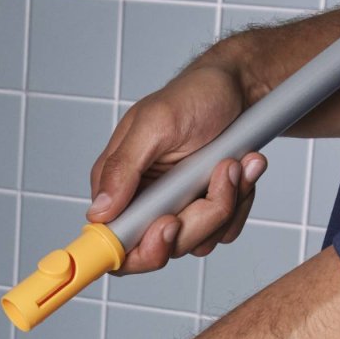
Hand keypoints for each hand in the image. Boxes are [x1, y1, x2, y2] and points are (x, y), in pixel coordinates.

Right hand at [87, 63, 267, 272]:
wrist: (239, 88)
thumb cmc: (194, 95)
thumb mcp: (154, 124)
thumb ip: (122, 169)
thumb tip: (99, 212)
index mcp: (118, 187)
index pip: (113, 243)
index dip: (139, 249)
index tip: (169, 225)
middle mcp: (143, 204)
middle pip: (162, 250)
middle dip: (198, 218)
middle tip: (220, 176)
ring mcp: (175, 210)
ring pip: (198, 241)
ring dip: (225, 203)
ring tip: (233, 162)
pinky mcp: (204, 211)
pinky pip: (223, 231)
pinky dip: (239, 203)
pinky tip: (240, 170)